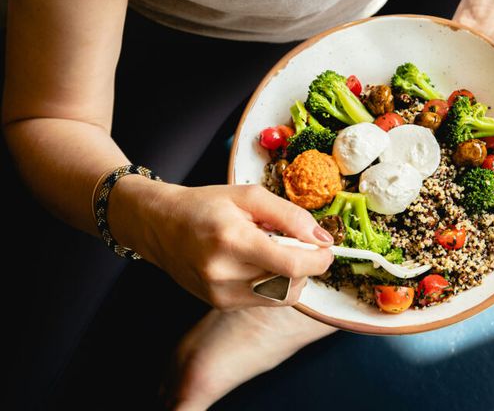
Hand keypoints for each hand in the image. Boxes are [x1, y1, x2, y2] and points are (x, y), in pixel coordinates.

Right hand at [115, 180, 334, 309]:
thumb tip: (322, 238)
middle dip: (307, 266)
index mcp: (232, 240)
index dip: (318, 260)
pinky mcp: (219, 304)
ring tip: (278, 252)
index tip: (326, 248)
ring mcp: (220, 294)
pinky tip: (262, 264)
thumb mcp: (249, 196)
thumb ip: (290, 215)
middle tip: (301, 244)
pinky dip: (275, 284)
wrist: (160, 225)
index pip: (291, 264)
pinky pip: (265, 301)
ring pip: (281, 297)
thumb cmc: (206, 205)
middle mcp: (224, 273)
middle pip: (290, 283)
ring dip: (293, 277)